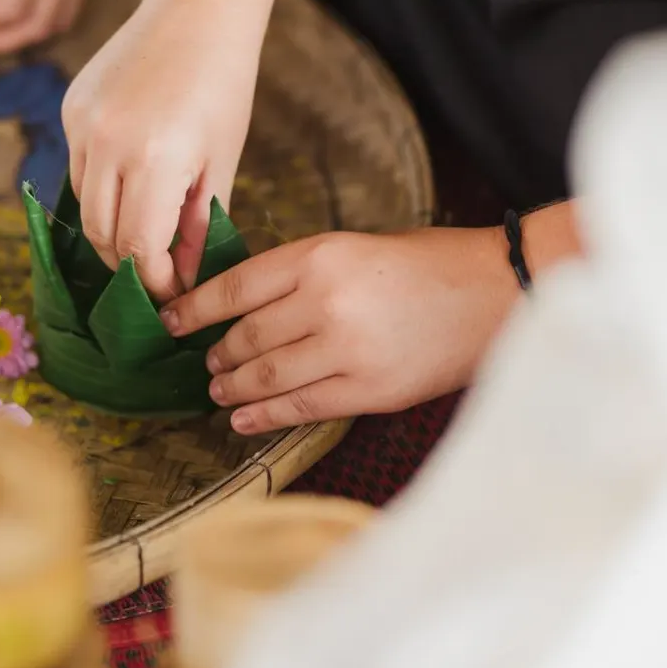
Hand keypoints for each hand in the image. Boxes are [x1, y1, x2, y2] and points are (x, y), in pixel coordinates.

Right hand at [63, 0, 262, 303]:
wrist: (197, 11)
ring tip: (146, 230)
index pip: (138, 248)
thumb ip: (197, 224)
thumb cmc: (224, 87)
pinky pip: (78, 168)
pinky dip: (101, 189)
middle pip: (102, 236)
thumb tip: (186, 280)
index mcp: (155, 160)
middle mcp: (108, 144)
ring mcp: (82, 124)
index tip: (171, 294)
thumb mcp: (220, 161)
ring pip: (85, 206)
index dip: (153, 281)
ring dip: (112, 229)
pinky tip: (131, 180)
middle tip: (156, 274)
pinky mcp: (71, 108)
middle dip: (128, 265)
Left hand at [158, 227, 521, 433]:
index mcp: (318, 256)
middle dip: (216, 353)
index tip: (170, 320)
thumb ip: (298, 275)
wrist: (496, 292)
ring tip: (218, 390)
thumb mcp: (352, 248)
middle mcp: (325, 301)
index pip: (235, 287)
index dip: (194, 308)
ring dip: (233, 387)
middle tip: (204, 362)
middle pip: (244, 336)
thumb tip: (239, 307)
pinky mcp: (367, 390)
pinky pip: (299, 408)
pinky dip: (262, 416)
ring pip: (265, 376)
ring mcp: (345, 350)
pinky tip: (242, 418)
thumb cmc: (424, 265)